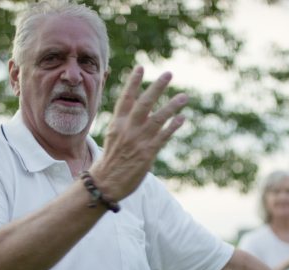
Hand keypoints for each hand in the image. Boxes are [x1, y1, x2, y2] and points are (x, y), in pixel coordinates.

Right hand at [90, 66, 187, 200]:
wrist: (105, 183)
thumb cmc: (109, 161)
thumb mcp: (112, 138)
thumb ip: (124, 125)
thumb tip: (134, 113)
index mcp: (117, 124)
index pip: (125, 98)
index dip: (133, 82)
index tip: (141, 67)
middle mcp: (128, 129)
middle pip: (144, 103)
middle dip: (157, 87)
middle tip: (168, 74)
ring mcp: (139, 141)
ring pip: (158, 118)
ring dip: (172, 106)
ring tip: (183, 96)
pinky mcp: (148, 153)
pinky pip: (164, 136)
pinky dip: (173, 127)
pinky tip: (182, 118)